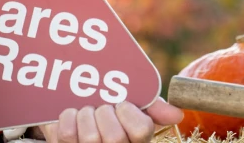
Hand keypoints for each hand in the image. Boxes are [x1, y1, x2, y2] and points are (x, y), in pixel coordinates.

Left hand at [38, 98, 183, 142]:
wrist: (73, 110)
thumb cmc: (108, 111)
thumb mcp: (131, 106)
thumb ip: (153, 106)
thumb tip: (176, 114)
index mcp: (138, 141)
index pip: (141, 130)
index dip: (128, 112)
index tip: (121, 103)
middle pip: (115, 136)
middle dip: (104, 113)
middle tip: (101, 108)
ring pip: (90, 137)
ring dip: (85, 115)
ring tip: (86, 113)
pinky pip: (68, 134)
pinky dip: (67, 118)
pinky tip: (72, 117)